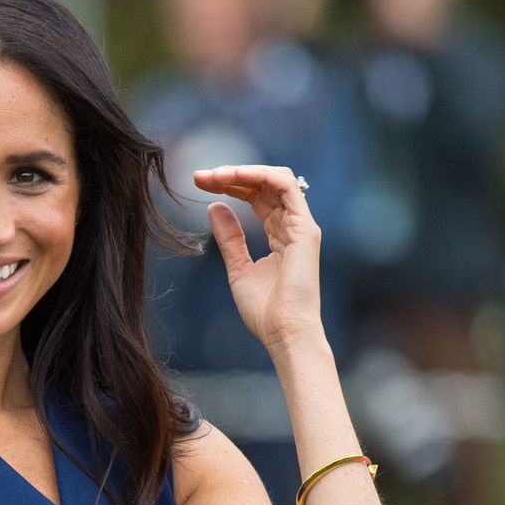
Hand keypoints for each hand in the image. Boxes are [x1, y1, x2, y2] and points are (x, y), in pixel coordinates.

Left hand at [193, 165, 322, 352]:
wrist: (284, 333)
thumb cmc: (264, 310)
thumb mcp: (237, 268)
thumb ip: (229, 238)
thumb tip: (214, 207)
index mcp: (280, 234)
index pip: (256, 196)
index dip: (229, 185)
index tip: (198, 183)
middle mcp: (293, 225)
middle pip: (263, 184)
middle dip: (230, 175)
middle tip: (199, 176)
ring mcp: (301, 225)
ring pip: (276, 179)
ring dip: (243, 171)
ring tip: (214, 175)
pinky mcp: (305, 228)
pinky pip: (287, 187)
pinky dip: (261, 175)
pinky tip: (235, 176)